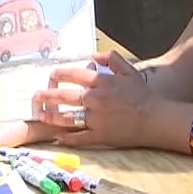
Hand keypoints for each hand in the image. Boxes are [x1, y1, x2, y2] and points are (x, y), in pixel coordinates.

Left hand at [33, 51, 157, 147]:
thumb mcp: (129, 71)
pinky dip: (66, 138)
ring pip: (67, 117)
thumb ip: (111, 59)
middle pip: (65, 96)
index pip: (73, 75)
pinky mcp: (100, 136)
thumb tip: (93, 54)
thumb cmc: (143, 95)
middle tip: (36, 96)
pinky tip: (56, 137)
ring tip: (41, 115)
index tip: (51, 75)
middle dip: (47, 95)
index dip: (59, 74)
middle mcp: (96, 99)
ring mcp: (96, 119)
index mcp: (102, 82)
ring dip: (51, 116)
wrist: (156, 119)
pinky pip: (79, 138)